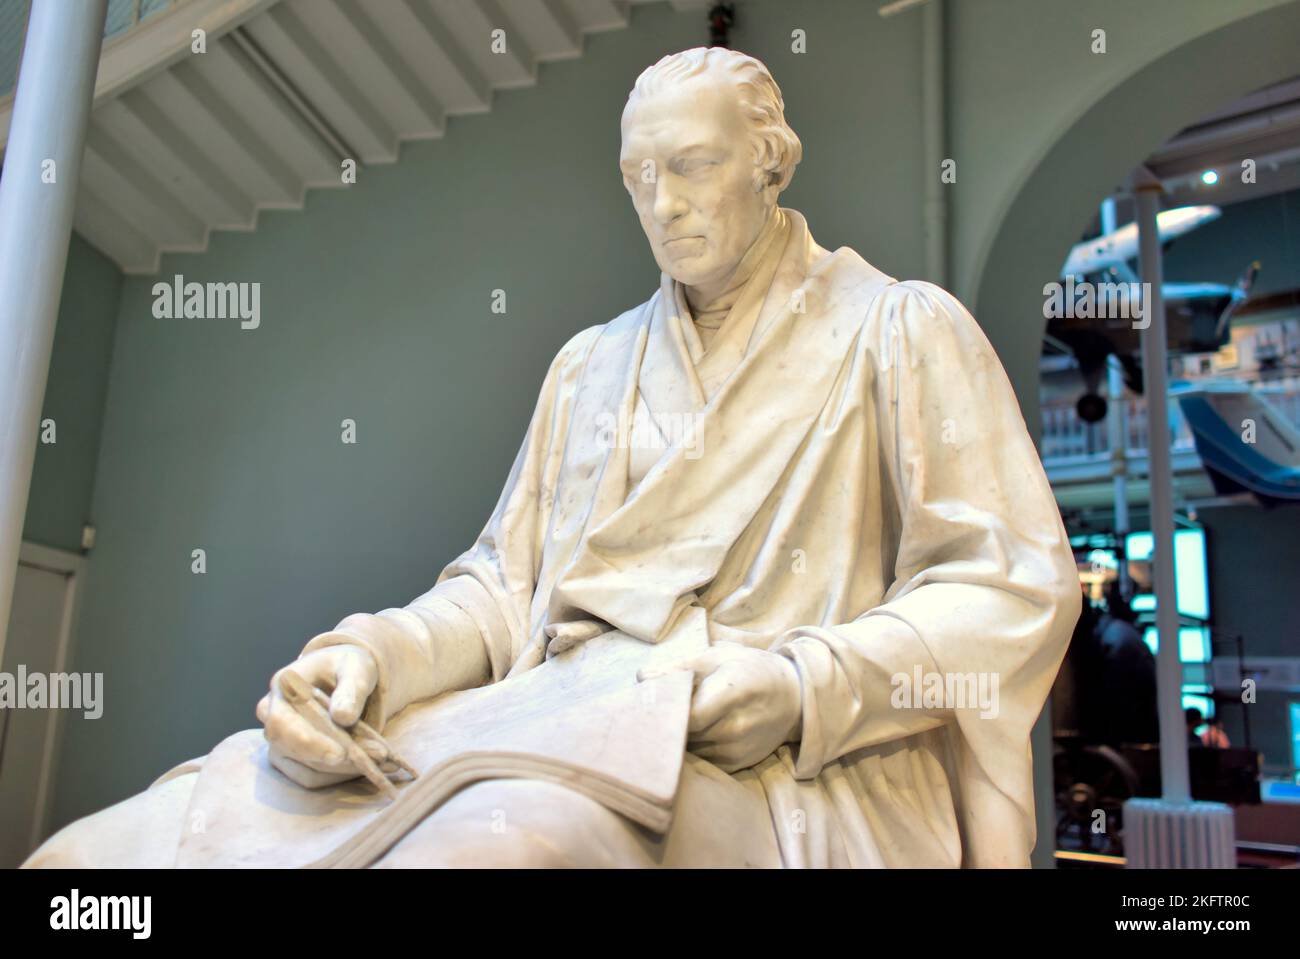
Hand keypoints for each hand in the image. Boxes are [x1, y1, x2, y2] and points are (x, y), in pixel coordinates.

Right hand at [255, 645, 383, 787]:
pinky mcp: (295, 758)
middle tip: (378, 756)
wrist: (346, 676)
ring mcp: (282, 740)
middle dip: (334, 760)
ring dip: (343, 770)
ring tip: (383, 761)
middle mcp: (273, 715)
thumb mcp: (357, 668)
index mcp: (282, 687)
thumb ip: (351, 689)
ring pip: (305, 769)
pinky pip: (313, 777)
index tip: (340, 754)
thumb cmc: (348, 667)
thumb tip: (343, 717)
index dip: (308, 742)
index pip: (281, 723)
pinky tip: (370, 766)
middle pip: (291, 750)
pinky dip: (341, 776)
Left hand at [638, 643, 802, 772]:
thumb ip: (679, 667)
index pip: (688, 715)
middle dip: (667, 724)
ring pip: (689, 749)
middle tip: (654, 712)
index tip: (655, 702)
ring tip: (674, 720)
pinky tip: (691, 733)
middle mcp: (737, 726)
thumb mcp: (718, 657)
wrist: (793, 698)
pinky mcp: (737, 765)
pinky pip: (701, 760)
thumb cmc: (750, 670)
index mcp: (733, 692)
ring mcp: (737, 749)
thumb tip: (642, 677)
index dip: (667, 711)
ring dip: (678, 738)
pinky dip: (692, 748)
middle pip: (685, 734)